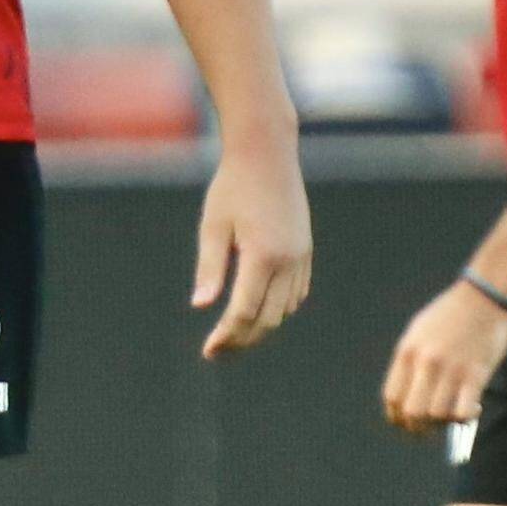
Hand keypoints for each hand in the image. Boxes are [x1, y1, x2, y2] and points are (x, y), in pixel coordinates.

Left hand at [191, 141, 313, 355]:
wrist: (268, 154)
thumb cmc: (232, 187)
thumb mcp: (213, 225)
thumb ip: (209, 267)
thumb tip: (200, 305)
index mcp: (262, 255)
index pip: (244, 312)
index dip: (226, 336)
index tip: (209, 351)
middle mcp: (288, 260)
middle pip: (267, 319)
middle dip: (242, 340)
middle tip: (217, 351)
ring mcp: (301, 256)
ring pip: (284, 310)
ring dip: (260, 326)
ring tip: (233, 334)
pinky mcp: (306, 251)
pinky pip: (296, 294)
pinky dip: (277, 308)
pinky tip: (257, 309)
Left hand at [380, 274, 506, 433]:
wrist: (484, 296)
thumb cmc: (450, 314)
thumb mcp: (418, 331)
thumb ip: (410, 362)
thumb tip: (404, 397)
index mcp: (408, 351)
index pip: (392, 398)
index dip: (397, 417)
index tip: (407, 422)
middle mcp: (426, 362)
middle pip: (412, 413)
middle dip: (419, 428)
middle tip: (431, 427)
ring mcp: (451, 368)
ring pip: (437, 416)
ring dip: (445, 422)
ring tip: (452, 413)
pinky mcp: (476, 374)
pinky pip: (463, 411)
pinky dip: (465, 418)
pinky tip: (472, 408)